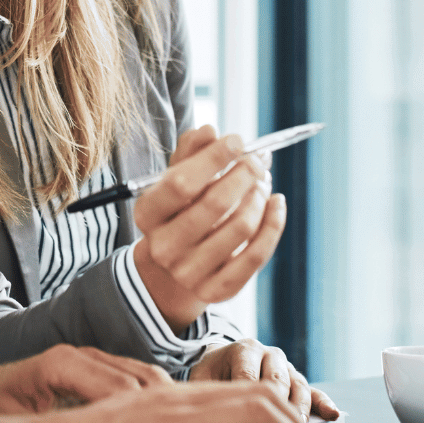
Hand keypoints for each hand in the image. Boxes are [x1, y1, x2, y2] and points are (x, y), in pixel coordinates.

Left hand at [0, 345, 170, 413]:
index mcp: (61, 364)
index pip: (119, 390)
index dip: (143, 419)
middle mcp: (82, 356)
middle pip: (142, 382)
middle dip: (167, 413)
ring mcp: (92, 361)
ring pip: (147, 380)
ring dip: (168, 406)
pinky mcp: (98, 372)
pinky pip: (138, 384)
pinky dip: (157, 404)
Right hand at [131, 126, 286, 329]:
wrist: (173, 267)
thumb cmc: (180, 210)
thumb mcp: (175, 179)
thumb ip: (190, 151)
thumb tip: (210, 131)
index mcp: (147, 214)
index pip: (181, 183)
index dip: (213, 158)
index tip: (236, 141)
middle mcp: (164, 247)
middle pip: (215, 204)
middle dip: (244, 174)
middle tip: (258, 161)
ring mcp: (189, 273)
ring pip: (241, 227)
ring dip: (260, 196)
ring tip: (263, 182)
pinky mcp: (216, 291)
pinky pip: (256, 254)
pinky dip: (274, 223)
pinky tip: (276, 203)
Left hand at [189, 338, 338, 421]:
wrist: (218, 361)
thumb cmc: (209, 377)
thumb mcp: (199, 381)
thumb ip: (206, 396)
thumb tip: (211, 420)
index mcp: (243, 350)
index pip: (250, 380)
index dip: (249, 408)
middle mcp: (268, 355)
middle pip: (278, 384)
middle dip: (278, 413)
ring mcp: (286, 366)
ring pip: (298, 388)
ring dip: (300, 414)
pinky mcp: (297, 379)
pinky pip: (313, 391)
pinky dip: (323, 403)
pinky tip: (333, 416)